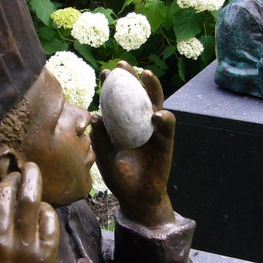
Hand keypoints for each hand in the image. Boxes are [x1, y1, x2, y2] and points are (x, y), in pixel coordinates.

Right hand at [0, 154, 58, 262]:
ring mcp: (22, 249)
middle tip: (14, 169)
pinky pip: (48, 221)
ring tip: (32, 171)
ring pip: (30, 200)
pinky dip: (46, 210)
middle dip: (10, 176)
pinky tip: (42, 208)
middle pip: (4, 193)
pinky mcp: (44, 257)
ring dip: (32, 180)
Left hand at [91, 61, 175, 227]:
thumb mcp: (104, 156)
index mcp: (123, 124)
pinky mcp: (166, 142)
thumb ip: (100, 137)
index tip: (104, 72)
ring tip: (146, 75)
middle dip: (132, 77)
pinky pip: (167, 127)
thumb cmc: (119, 177)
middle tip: (123, 64)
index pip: (118, 99)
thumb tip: (95, 116)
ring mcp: (154, 131)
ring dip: (152, 87)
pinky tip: (158, 113)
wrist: (135, 198)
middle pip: (138, 94)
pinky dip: (164, 119)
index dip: (112, 85)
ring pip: (156, 103)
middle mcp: (139, 123)